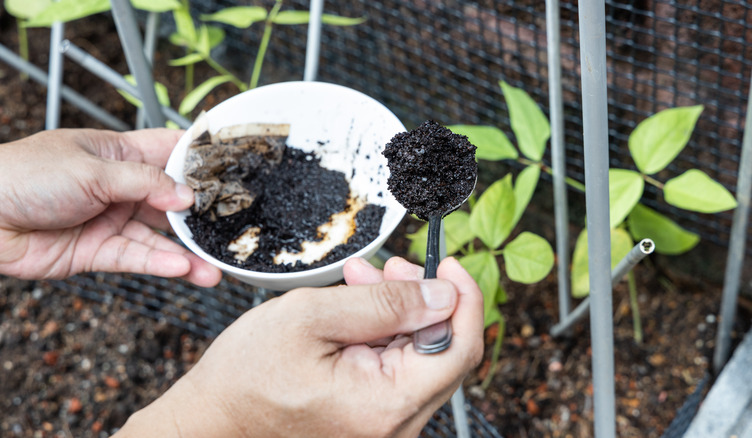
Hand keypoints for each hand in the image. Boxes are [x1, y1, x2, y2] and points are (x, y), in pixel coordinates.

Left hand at [0, 128, 220, 286]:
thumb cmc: (25, 175)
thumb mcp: (92, 170)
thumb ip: (144, 183)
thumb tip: (186, 196)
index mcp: (118, 154)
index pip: (168, 152)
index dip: (199, 160)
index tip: (233, 170)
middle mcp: (119, 188)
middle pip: (171, 201)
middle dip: (200, 216)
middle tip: (232, 229)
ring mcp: (111, 221)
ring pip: (158, 237)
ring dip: (186, 252)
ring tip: (214, 267)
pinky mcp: (98, 252)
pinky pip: (137, 258)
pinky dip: (160, 264)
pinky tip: (182, 269)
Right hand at [114, 256, 483, 437]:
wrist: (214, 418)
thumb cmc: (248, 373)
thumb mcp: (313, 317)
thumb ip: (385, 304)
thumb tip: (444, 294)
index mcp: (386, 405)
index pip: (459, 349)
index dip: (464, 298)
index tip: (448, 263)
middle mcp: (395, 426)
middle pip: (442, 351)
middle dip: (422, 298)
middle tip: (388, 265)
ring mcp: (385, 427)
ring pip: (419, 357)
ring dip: (399, 312)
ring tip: (362, 280)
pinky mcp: (372, 420)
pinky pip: (397, 371)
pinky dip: (384, 334)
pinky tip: (358, 308)